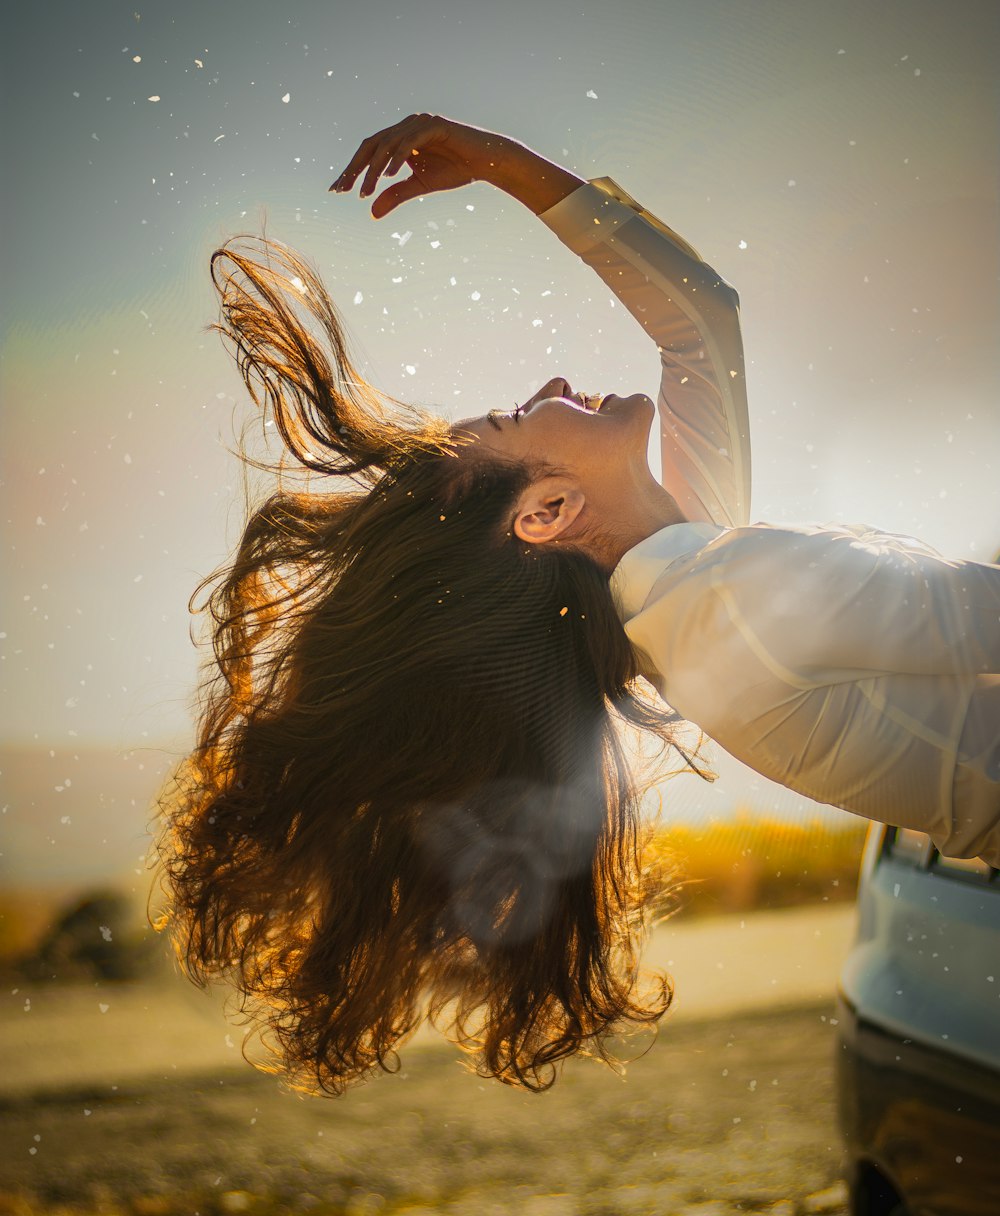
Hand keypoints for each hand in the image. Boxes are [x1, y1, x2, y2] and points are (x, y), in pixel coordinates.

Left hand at [330, 113, 515, 219]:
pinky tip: (388, 176)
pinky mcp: (433, 125)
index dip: (352, 169)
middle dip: (355, 168)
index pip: (370, 152)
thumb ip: (395, 195)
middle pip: (372, 145)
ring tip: (365, 190)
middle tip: (343, 190)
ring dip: (374, 169)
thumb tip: (371, 212)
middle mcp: (406, 126)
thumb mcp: (419, 186)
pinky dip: (397, 158)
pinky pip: (410, 142)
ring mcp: (419, 123)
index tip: (337, 189)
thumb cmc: (455, 170)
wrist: (485, 162)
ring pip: (388, 144)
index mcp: (400, 137)